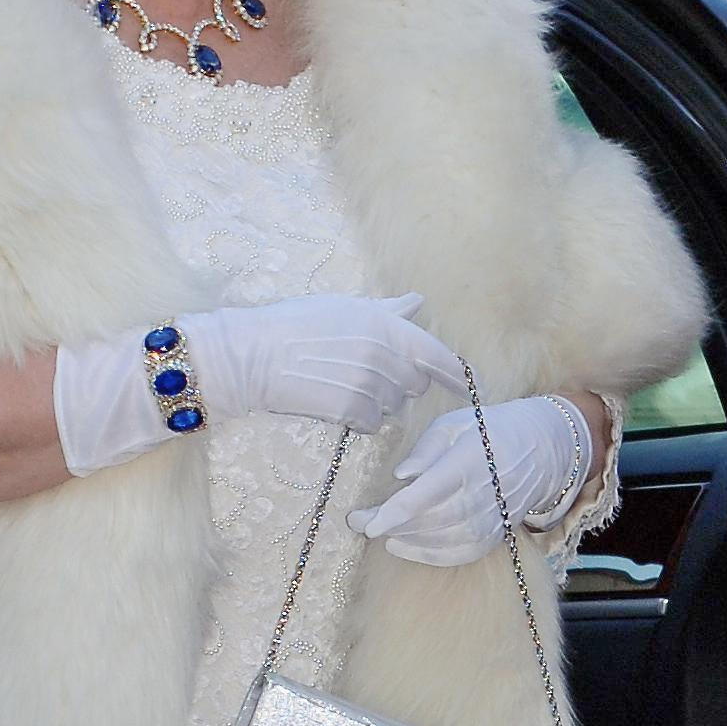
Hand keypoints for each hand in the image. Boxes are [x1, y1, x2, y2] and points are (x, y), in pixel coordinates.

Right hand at [181, 295, 459, 430]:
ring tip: (342, 382)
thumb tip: (418, 301)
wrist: (255, 356)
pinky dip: (362, 418)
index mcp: (388, 327)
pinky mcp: (355, 412)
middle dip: (400, 383)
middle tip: (365, 372)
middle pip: (416, 384)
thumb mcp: (346, 308)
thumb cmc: (296, 325)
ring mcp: (372, 386)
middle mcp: (387, 356)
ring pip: (394, 406)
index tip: (471, 386)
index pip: (439, 356)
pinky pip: (374, 424)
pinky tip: (336, 400)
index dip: (459, 375)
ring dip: (378, 401)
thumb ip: (389, 311)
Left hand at [349, 392, 596, 567]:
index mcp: (467, 462)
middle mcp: (482, 494)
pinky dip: (430, 555)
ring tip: (381, 533)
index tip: (364, 522)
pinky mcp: (496, 534)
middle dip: (390, 525)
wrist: (541, 449)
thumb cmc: (487, 431)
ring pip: (442, 540)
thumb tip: (402, 476)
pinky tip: (404, 547)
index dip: (391, 513)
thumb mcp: (454, 424)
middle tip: (359, 522)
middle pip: (428, 521)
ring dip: (406, 540)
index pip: (424, 495)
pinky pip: (460, 553)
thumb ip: (425, 449)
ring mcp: (492, 518)